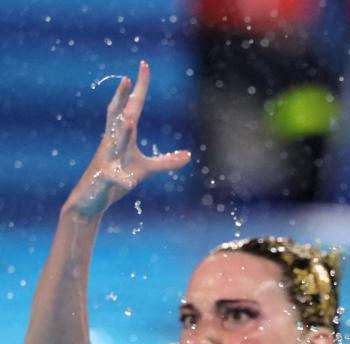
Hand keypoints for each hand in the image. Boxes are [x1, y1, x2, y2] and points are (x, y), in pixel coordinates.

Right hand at [66, 61, 190, 216]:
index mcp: (121, 136)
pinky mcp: (105, 180)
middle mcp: (111, 143)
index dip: (138, 88)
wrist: (90, 201)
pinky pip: (114, 178)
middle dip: (122, 98)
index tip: (143, 66)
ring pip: (113, 144)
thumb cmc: (115, 181)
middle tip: (128, 77)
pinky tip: (128, 182)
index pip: (131, 107)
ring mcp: (107, 160)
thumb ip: (166, 161)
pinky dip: (121, 179)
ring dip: (122, 133)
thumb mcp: (144, 170)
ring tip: (130, 120)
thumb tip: (188, 155)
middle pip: (117, 116)